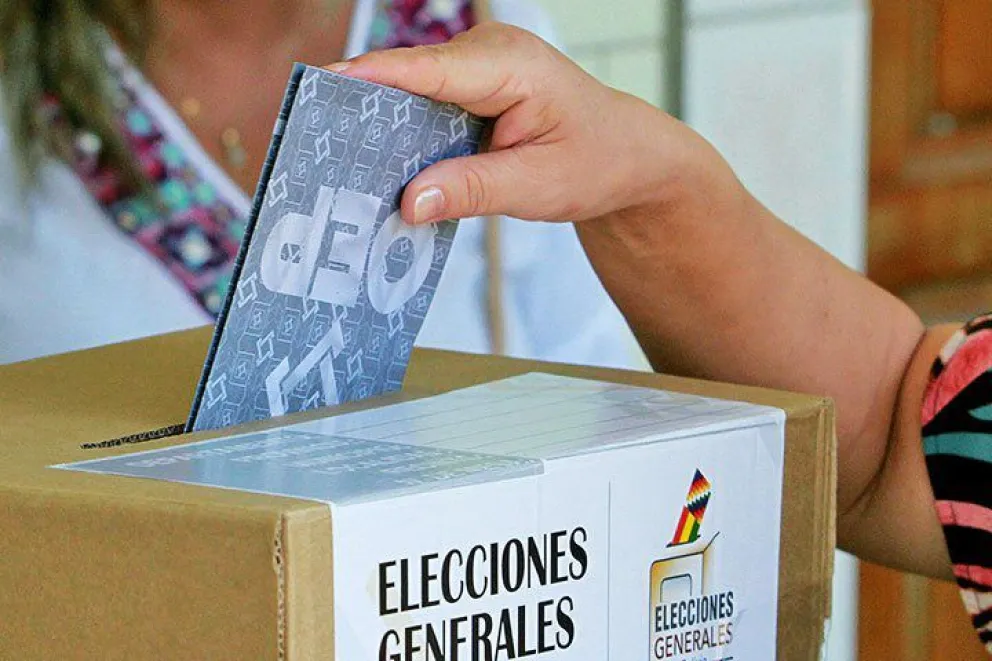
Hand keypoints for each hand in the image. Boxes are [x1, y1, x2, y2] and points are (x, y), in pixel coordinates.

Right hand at [328, 23, 732, 224]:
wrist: (627, 156)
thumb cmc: (596, 162)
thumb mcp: (538, 186)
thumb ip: (473, 190)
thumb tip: (409, 201)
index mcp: (510, 65)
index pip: (428, 69)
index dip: (372, 79)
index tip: (321, 90)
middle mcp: (488, 55)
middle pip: (407, 76)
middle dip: (363, 110)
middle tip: (317, 151)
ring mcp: (476, 69)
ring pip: (409, 92)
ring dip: (378, 128)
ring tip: (338, 168)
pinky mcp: (469, 90)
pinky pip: (423, 106)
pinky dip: (401, 135)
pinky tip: (381, 169)